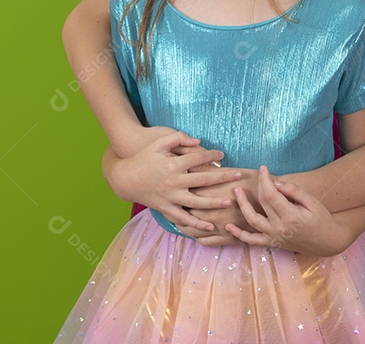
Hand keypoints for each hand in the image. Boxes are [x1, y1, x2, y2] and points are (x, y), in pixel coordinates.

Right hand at [104, 130, 240, 230]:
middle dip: (222, 177)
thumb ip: (178, 138)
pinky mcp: (166, 208)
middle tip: (238, 175)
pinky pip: (183, 218)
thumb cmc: (144, 158)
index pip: (198, 158)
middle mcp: (173, 181)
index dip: (212, 155)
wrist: (125, 179)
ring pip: (196, 202)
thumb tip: (199, 142)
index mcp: (173, 164)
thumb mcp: (158, 142)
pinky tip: (210, 226)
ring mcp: (170, 197)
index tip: (223, 155)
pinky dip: (196, 223)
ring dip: (213, 202)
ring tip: (228, 202)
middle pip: (203, 179)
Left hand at [177, 169, 259, 244]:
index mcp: (210, 194)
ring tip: (179, 219)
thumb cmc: (253, 181)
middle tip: (169, 203)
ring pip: (191, 230)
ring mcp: (218, 228)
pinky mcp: (227, 239)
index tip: (171, 187)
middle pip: (183, 213)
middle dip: (175, 209)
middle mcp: (211, 212)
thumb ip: (208, 168)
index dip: (176, 190)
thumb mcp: (229, 171)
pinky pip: (204, 242)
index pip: (184, 193)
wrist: (275, 199)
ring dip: (183, 224)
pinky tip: (196, 231)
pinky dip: (197, 237)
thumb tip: (190, 162)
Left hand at [225, 166, 351, 256]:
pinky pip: (252, 241)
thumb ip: (293, 191)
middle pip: (261, 203)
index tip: (263, 168)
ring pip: (252, 221)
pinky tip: (229, 226)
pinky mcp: (272, 243)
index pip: (271, 194)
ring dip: (242, 206)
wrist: (327, 242)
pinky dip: (239, 235)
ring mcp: (274, 237)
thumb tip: (276, 183)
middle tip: (256, 174)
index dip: (265, 179)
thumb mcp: (312, 202)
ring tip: (236, 192)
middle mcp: (279, 228)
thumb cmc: (322, 219)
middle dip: (257, 186)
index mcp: (291, 216)